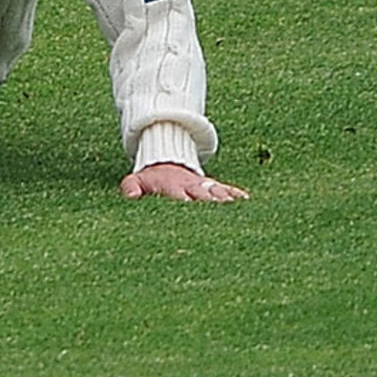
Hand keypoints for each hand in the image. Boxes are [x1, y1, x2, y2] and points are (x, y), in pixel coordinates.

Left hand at [121, 162, 249, 202]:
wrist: (165, 160)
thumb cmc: (151, 178)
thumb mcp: (137, 179)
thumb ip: (131, 186)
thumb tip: (130, 194)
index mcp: (172, 186)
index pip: (180, 198)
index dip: (186, 206)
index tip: (192, 212)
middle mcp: (190, 186)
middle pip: (203, 196)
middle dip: (211, 205)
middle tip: (221, 216)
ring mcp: (203, 184)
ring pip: (217, 192)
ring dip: (226, 200)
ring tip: (236, 209)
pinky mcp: (213, 184)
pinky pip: (227, 188)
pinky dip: (236, 194)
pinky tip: (247, 201)